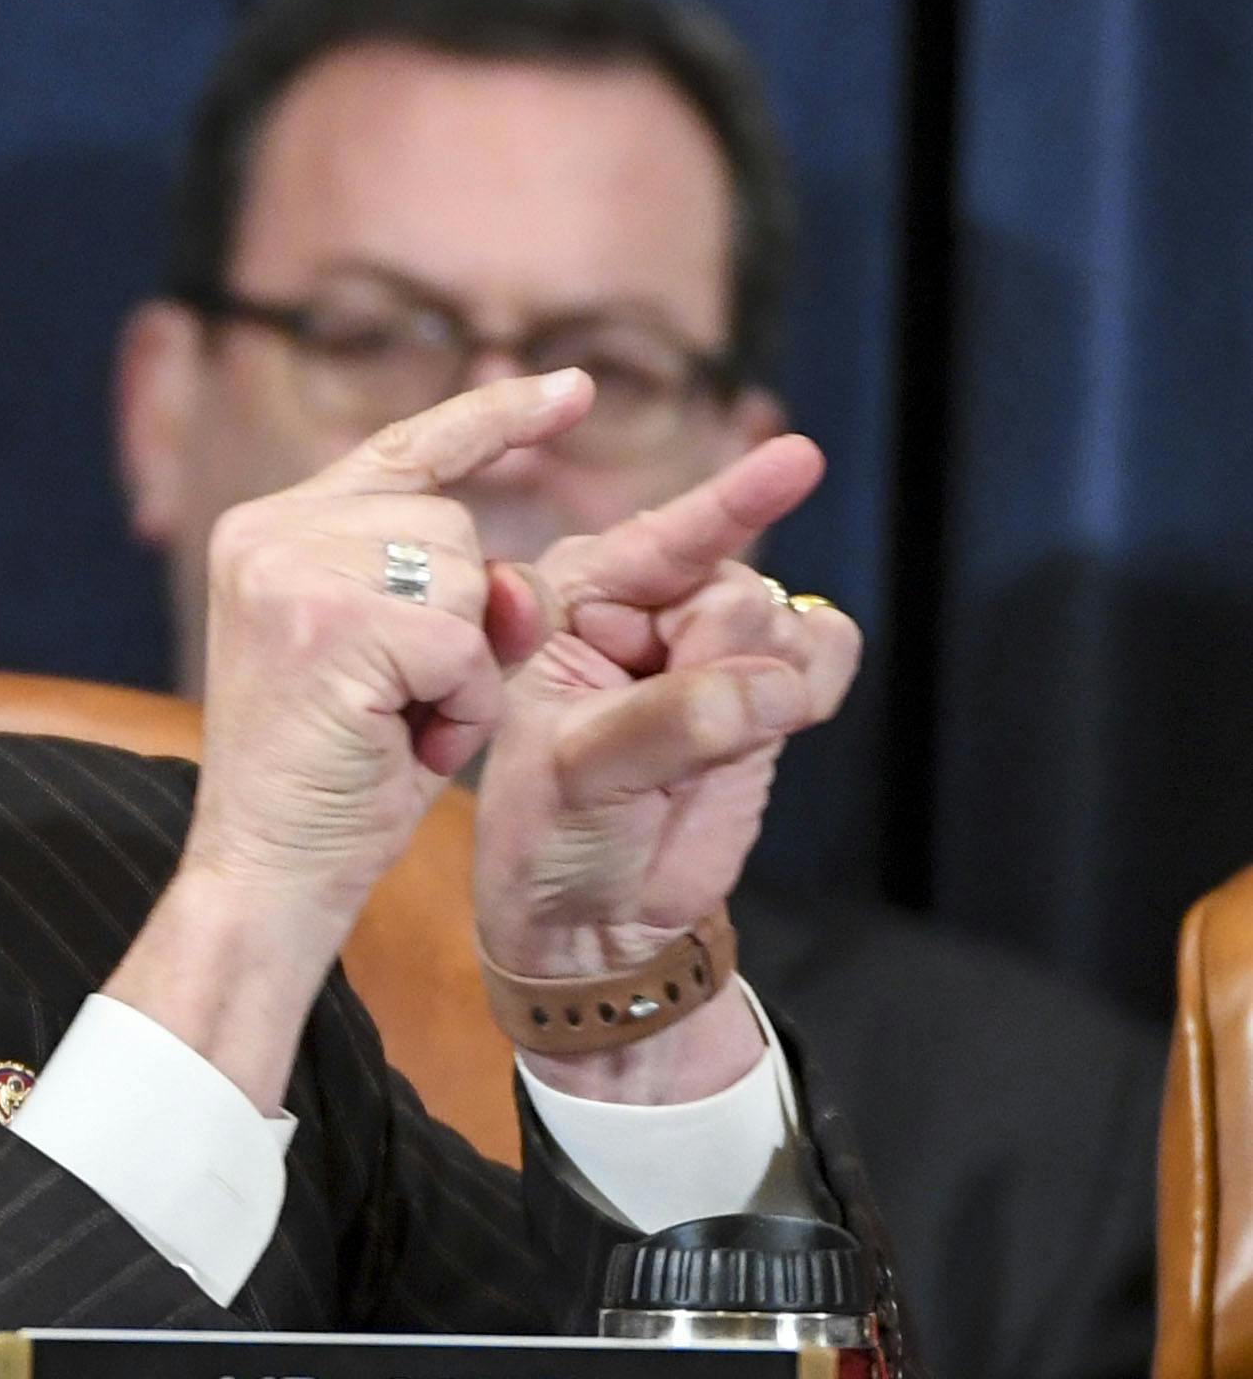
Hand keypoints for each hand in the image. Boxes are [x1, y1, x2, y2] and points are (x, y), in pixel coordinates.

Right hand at [110, 370, 594, 1110]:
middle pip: (452, 526)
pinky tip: (403, 744)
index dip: (495, 417)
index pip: (404, 448)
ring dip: (461, 669)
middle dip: (462, 623)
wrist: (264, 876)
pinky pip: (466, 643)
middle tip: (397, 707)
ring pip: (466, 579)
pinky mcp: (332, 624)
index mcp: (268, 529)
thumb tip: (524, 578)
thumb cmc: (332, 782)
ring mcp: (290, 570)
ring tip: (394, 726)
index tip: (573, 389)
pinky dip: (460, 706)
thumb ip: (454, 595)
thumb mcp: (397, 663)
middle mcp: (266, 531)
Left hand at [472, 435, 859, 1094]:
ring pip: (785, 620)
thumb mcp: (582, 775)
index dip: (728, 503)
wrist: (593, 918)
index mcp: (569, 599)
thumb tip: (774, 688)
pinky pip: (826, 650)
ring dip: (764, 685)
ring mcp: (708, 642)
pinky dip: (814, 685)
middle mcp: (642, 604)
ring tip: (698, 749)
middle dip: (715, 662)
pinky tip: (774, 720)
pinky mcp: (766, 685)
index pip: (658, 538)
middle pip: (731, 589)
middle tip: (664, 738)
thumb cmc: (551, 835)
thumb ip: (671, 721)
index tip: (801, 460)